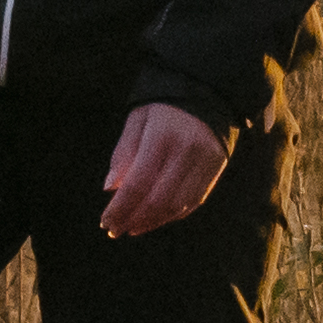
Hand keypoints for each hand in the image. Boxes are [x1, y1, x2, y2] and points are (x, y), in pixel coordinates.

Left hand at [101, 102, 237, 237]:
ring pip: (177, 205)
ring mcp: (205, 161)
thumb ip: (123, 152)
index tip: (106, 222)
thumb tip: (109, 188)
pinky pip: (194, 202)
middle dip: (134, 219)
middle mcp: (187, 151)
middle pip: (158, 199)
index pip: (138, 183)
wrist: (207, 92)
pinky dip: (172, 215)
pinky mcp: (217, 168)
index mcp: (162, 136)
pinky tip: (155, 219)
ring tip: (133, 227)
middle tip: (116, 230)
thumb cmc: (163, 107)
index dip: (121, 207)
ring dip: (153, 222)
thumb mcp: (138, 119)